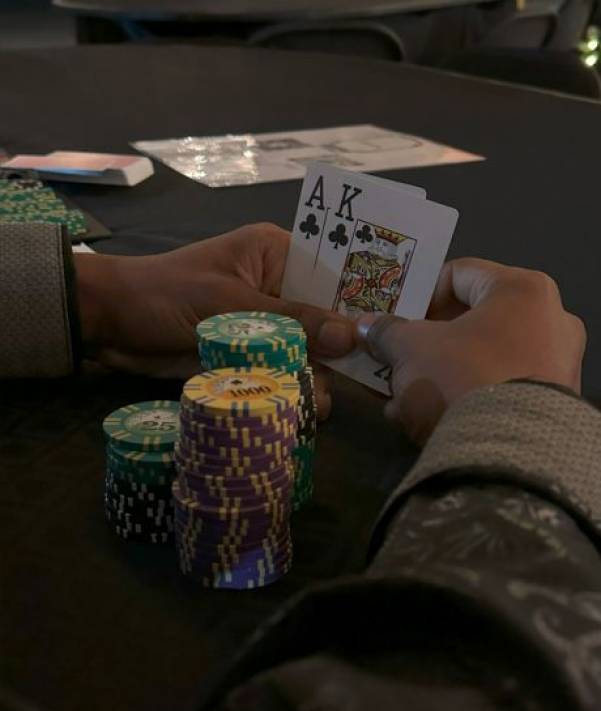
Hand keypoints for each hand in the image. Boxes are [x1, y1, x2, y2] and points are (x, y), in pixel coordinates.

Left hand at [75, 223, 353, 389]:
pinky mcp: (250, 356)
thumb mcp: (229, 304)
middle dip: (342, 348)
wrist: (111, 324)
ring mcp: (266, 325)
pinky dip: (293, 389)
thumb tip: (351, 336)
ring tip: (317, 403)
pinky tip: (303, 408)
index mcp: (278, 255)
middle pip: (327, 318)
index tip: (391, 329)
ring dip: (316, 376)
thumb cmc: (166, 295)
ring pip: (309, 351)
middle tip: (365, 377)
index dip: (362, 301)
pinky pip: (284, 371)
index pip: (333, 275)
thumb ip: (291, 322)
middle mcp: (280, 288)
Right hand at [357, 258, 585, 442]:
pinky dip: (462, 397)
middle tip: (397, 356)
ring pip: (481, 358)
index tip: (396, 318)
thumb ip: (387, 331)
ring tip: (401, 397)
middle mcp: (550, 320)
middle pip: (471, 320)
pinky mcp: (550, 406)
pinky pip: (496, 388)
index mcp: (522, 290)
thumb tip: (368, 326)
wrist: (506, 454)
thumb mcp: (410, 348)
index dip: (419, 293)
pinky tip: (424, 420)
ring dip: (438, 373)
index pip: (458, 274)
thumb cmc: (460, 376)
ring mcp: (554, 365)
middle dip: (426, 341)